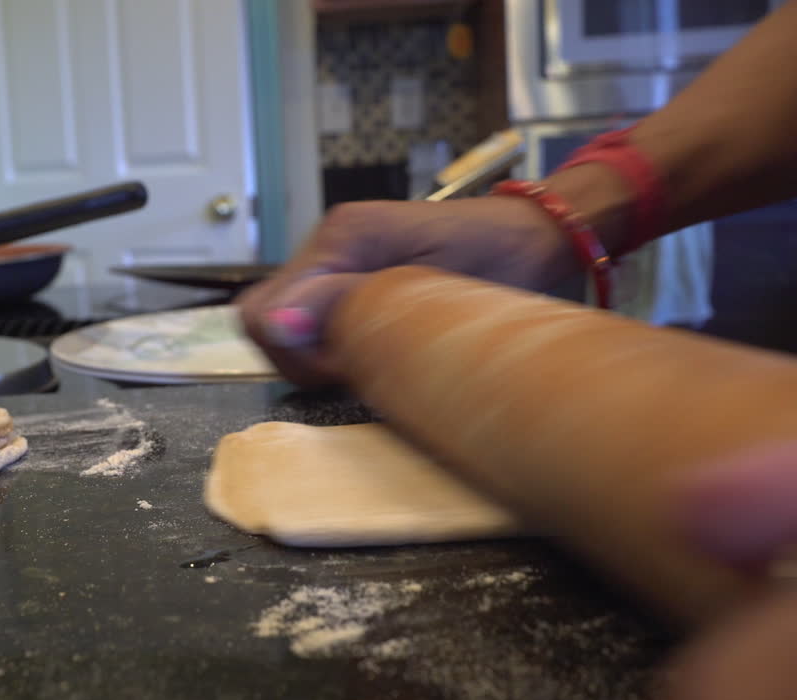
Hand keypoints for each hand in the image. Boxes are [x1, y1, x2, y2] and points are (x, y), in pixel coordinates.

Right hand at [237, 196, 574, 384]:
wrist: (532, 240)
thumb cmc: (497, 254)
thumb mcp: (426, 286)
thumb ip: (351, 302)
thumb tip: (278, 324)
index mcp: (342, 236)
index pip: (264, 310)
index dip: (292, 352)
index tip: (341, 365)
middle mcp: (329, 245)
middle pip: (267, 322)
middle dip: (302, 359)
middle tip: (359, 365)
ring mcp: (337, 261)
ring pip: (287, 329)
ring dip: (319, 356)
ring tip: (373, 357)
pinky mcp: (350, 279)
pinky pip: (314, 324)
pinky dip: (335, 348)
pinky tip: (374, 349)